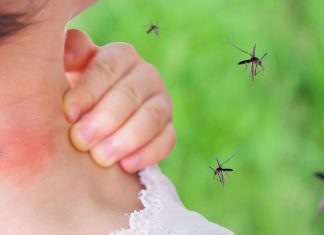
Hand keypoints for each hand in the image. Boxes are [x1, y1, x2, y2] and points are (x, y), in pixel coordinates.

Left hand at [63, 29, 175, 172]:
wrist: (101, 119)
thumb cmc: (82, 94)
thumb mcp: (72, 71)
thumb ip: (70, 56)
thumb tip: (70, 46)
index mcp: (121, 56)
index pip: (107, 67)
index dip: (88, 91)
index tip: (69, 114)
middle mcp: (147, 75)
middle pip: (130, 94)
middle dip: (105, 119)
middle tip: (80, 141)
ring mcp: (161, 102)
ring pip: (152, 117)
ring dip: (126, 139)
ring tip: (101, 158)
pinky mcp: (168, 128)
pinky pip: (166, 140)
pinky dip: (147, 154)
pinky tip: (126, 166)